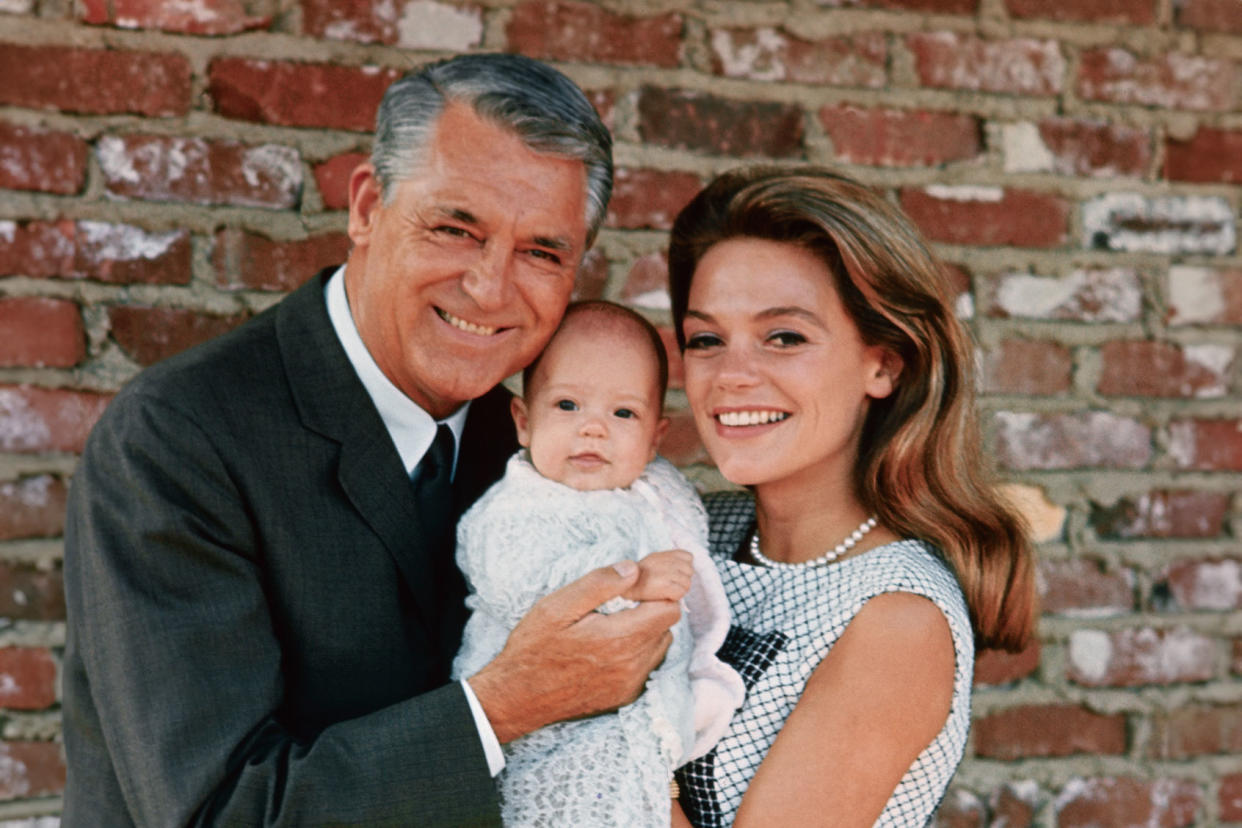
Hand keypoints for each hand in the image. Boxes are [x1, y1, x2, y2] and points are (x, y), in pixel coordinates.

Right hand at [467, 560, 681, 742]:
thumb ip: (598, 584)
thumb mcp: (557, 607)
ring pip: (660, 645)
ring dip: (646, 629)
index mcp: (619, 639)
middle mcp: (632, 665)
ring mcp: (630, 684)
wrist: (517, 698)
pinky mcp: (626, 696)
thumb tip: (634, 569)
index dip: (657, 590)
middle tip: (622, 602)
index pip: (669, 607)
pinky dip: (638, 651)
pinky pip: (647, 665)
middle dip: (651, 607)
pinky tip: (611, 646)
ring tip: (615, 623)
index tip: (633, 587)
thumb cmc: (533, 649)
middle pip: (667, 625)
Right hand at [623, 549, 692, 602]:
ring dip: (680, 589)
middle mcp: (663, 561)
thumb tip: (689, 561)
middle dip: (683, 580)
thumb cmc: (640, 581)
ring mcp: (663, 573)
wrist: (625, 591)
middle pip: (690, 570)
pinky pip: (680, 592)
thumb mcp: (652, 563)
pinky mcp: (663, 586)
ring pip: (687, 583)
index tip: (676, 574)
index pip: (688, 557)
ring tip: (668, 591)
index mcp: (661, 555)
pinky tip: (665, 596)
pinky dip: (675, 596)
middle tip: (671, 585)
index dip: (684, 567)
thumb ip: (669, 560)